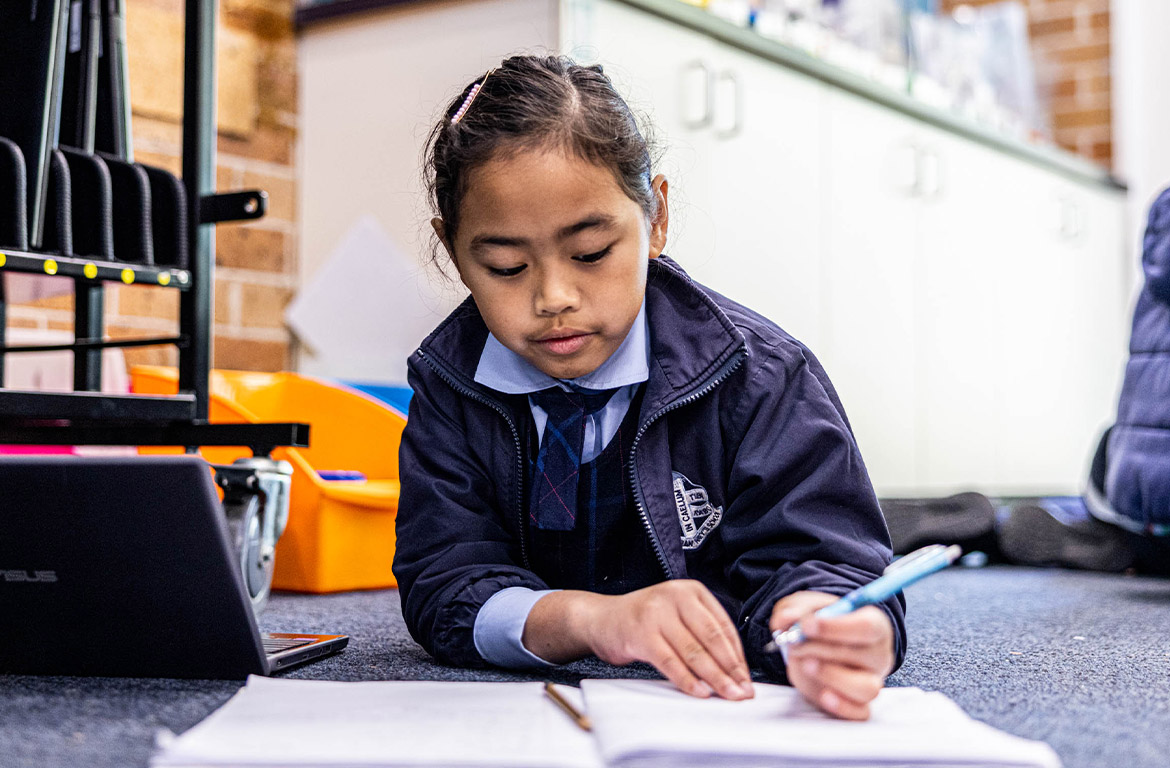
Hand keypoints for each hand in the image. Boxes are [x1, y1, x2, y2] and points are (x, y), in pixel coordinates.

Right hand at [561, 580, 754, 699]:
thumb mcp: (676, 615)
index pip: (723, 625)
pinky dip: (687, 680)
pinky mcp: (642, 633)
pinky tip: (699, 692)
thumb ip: (701, 632)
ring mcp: (657, 614)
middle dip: (730, 669)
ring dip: (714, 678)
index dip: (737, 655)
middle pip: (711, 638)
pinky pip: (670, 662)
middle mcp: (675, 597)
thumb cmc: (642, 620)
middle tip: (742, 690)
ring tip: (726, 695)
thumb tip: (733, 667)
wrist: (601, 619)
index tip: (746, 677)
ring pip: (694, 651)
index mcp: (690, 591)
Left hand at [770, 591, 893, 720]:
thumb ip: (796, 609)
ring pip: (866, 688)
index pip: (867, 626)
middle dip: (822, 648)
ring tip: (807, 664)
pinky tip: (824, 695)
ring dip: (832, 677)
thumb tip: (784, 619)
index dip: (836, 627)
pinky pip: (860, 713)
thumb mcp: (806, 608)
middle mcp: (878, 654)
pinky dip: (842, 707)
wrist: (815, 648)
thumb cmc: (819, 624)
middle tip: (795, 643)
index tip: (807, 625)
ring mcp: (872, 681)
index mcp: (874, 624)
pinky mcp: (860, 703)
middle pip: (863, 656)